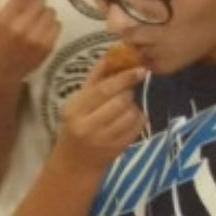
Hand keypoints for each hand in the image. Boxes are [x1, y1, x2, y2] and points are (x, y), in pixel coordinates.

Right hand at [0, 0, 60, 82]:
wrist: (2, 73)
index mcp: (4, 21)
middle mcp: (20, 28)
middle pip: (40, 2)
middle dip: (37, 3)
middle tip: (31, 10)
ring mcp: (36, 38)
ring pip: (51, 13)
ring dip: (45, 13)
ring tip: (36, 21)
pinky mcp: (47, 46)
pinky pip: (57, 25)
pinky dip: (52, 25)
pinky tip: (42, 30)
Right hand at [55, 47, 146, 171]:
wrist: (75, 162)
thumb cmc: (77, 125)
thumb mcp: (78, 103)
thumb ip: (95, 79)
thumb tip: (112, 53)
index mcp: (75, 110)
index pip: (103, 90)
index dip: (124, 78)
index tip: (140, 70)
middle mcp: (87, 125)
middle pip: (120, 100)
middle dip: (127, 93)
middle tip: (125, 93)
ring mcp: (103, 139)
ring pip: (131, 113)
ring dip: (132, 107)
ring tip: (122, 110)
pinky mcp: (118, 147)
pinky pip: (137, 125)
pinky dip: (137, 119)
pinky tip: (126, 121)